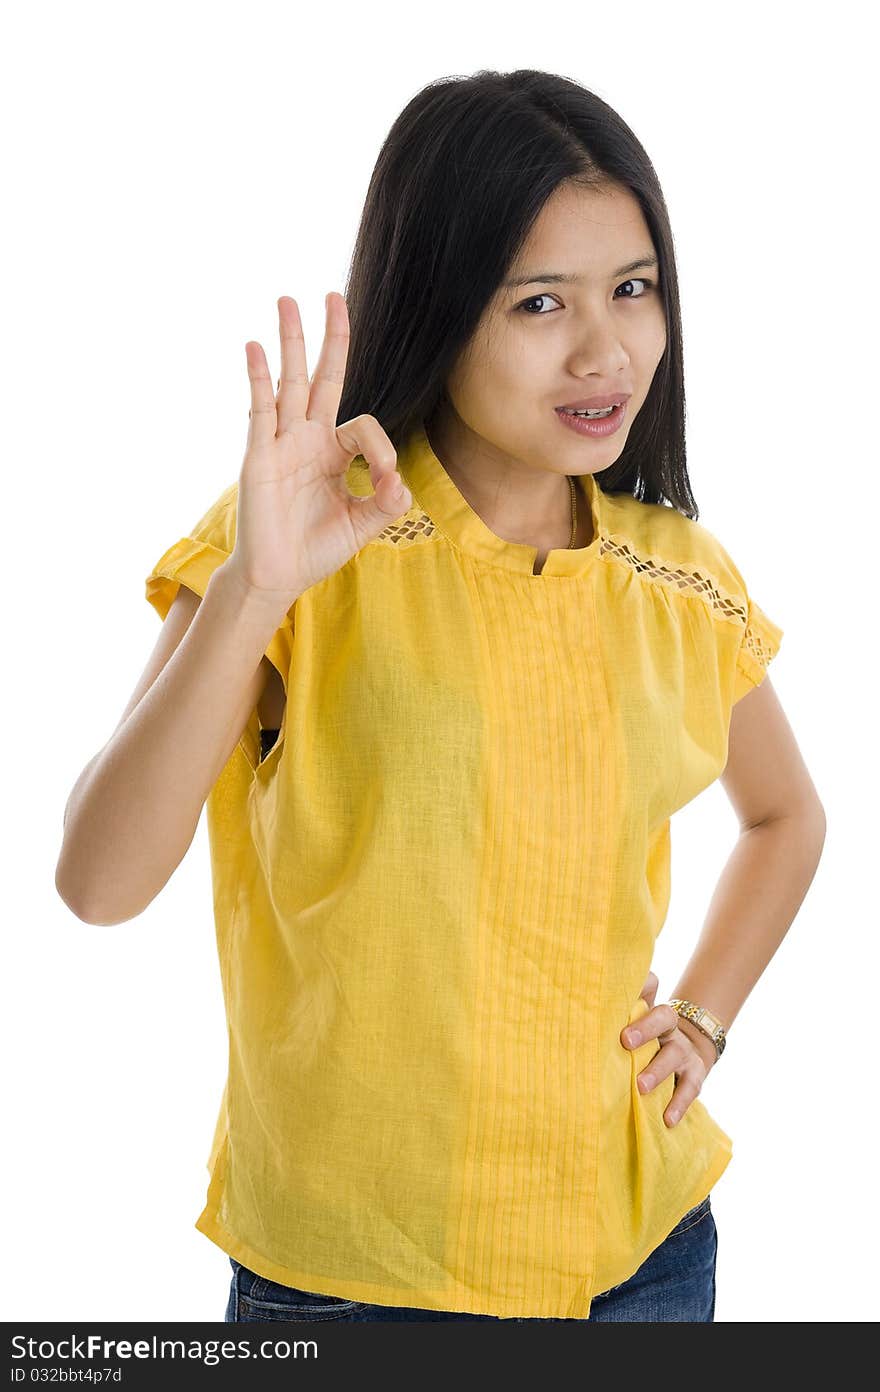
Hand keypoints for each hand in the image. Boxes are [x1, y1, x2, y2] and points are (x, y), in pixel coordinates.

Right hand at [229, 293, 412, 609]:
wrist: (278, 576)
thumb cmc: (316, 549)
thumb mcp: (363, 525)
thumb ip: (386, 503)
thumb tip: (399, 482)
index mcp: (333, 452)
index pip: (363, 424)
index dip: (381, 446)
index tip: (386, 479)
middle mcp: (307, 439)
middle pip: (321, 377)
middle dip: (329, 338)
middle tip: (332, 295)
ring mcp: (281, 443)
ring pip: (289, 382)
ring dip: (290, 341)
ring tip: (289, 299)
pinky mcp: (259, 456)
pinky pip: (259, 409)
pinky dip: (259, 377)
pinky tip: (257, 347)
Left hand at [621, 972, 716, 1128]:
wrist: (689, 1050)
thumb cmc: (648, 1039)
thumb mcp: (636, 1023)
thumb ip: (619, 1014)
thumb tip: (591, 997)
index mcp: (652, 1011)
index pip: (649, 988)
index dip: (640, 989)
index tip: (619, 999)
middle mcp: (670, 1027)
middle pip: (664, 1018)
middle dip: (645, 1029)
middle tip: (625, 1041)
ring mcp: (685, 1050)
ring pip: (675, 1054)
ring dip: (658, 1070)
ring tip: (640, 1086)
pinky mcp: (695, 1074)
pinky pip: (689, 1088)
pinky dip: (679, 1104)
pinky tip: (667, 1119)